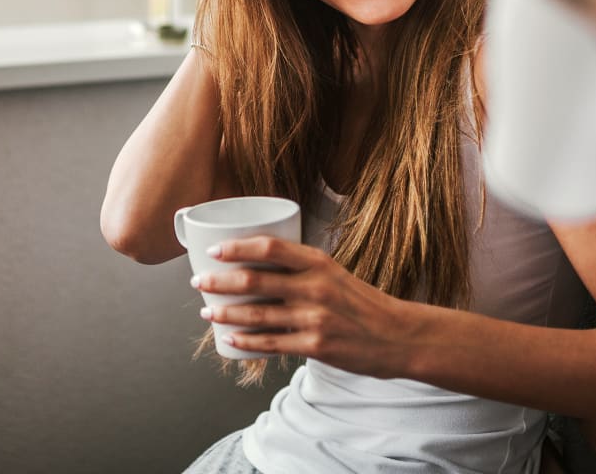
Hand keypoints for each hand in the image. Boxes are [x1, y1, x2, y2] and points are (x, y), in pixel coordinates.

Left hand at [192, 236, 416, 377]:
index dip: (237, 248)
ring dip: (225, 314)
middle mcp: (316, 287)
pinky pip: (271, 344)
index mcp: (319, 263)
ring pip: (257, 315)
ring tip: (207, 312)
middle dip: (219, 282)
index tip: (214, 251)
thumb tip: (259, 267)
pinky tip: (231, 340)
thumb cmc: (361, 303)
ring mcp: (315, 318)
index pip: (270, 248)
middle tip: (199, 281)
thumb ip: (302, 270)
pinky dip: (246, 342)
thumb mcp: (335, 274)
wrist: (396, 335)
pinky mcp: (315, 346)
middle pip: (255, 280)